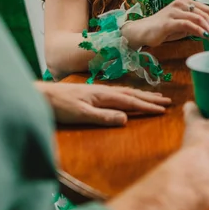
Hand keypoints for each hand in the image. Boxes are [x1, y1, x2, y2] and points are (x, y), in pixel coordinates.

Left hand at [40, 82, 171, 125]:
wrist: (41, 95)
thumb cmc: (59, 106)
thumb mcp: (81, 114)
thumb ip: (103, 117)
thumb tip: (125, 118)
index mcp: (103, 96)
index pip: (130, 101)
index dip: (147, 106)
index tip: (163, 109)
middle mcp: (103, 91)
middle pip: (132, 94)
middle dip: (150, 98)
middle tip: (167, 101)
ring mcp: (98, 91)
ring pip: (125, 92)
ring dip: (141, 95)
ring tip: (154, 97)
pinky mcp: (92, 93)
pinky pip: (117, 93)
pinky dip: (129, 94)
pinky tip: (128, 96)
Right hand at [122, 0, 208, 47]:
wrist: (142, 31)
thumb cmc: (162, 29)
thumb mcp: (182, 26)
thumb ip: (194, 25)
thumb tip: (208, 31)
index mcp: (186, 2)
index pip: (208, 9)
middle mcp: (181, 4)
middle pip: (206, 14)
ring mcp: (175, 11)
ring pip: (199, 18)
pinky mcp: (169, 22)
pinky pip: (188, 24)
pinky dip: (199, 31)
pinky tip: (205, 37)